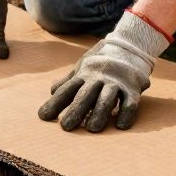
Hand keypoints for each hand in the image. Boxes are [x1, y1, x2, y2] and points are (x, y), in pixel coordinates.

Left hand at [38, 11, 170, 131]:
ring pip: (107, 99)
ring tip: (91, 128)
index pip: (67, 90)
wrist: (129, 47)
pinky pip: (130, 102)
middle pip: (85, 95)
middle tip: (66, 127)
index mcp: (84, 74)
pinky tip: (120, 126)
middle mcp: (99, 78)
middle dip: (76, 110)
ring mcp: (116, 83)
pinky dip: (126, 114)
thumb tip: (51, 91)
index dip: (55, 103)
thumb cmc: (100, 62)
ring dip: (99, 113)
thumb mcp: (82, 67)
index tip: (43, 116)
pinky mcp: (132, 89)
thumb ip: (69, 81)